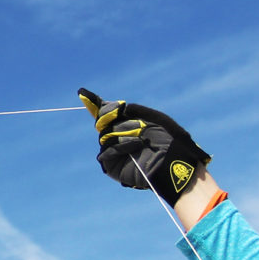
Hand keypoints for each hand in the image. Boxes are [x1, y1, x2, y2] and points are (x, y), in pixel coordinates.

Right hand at [76, 88, 211, 198]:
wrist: (175, 165)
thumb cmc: (171, 143)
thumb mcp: (157, 119)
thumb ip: (138, 110)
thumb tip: (119, 107)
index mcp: (129, 125)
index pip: (107, 114)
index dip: (94, 104)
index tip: (82, 93)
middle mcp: (120, 137)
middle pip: (102, 121)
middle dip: (110, 115)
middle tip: (118, 111)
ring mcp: (115, 152)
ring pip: (104, 135)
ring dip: (122, 131)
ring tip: (140, 135)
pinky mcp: (112, 167)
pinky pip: (107, 151)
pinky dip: (120, 145)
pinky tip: (136, 145)